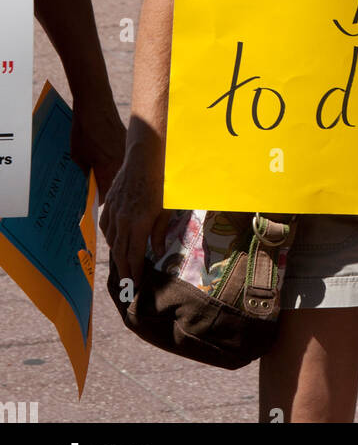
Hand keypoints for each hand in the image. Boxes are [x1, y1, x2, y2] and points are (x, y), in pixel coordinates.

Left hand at [70, 99, 126, 196]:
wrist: (96, 104)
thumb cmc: (84, 129)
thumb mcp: (78, 156)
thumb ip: (85, 173)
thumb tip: (87, 183)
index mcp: (108, 169)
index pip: (105, 195)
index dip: (96, 200)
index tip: (89, 201)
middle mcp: (121, 163)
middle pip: (115, 184)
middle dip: (104, 188)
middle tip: (93, 189)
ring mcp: (126, 152)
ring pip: (120, 172)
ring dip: (110, 174)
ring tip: (98, 173)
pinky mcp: (127, 142)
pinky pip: (122, 159)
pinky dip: (114, 162)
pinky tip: (104, 157)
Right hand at [100, 151, 170, 288]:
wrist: (143, 160)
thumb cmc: (160, 184)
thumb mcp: (165, 210)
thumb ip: (160, 232)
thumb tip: (158, 253)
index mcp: (138, 224)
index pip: (134, 255)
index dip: (135, 271)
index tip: (136, 284)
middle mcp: (122, 221)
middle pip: (120, 252)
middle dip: (124, 270)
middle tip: (126, 284)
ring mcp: (113, 213)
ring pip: (111, 241)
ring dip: (116, 255)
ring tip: (122, 266)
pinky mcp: (108, 204)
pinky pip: (105, 227)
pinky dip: (109, 238)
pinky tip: (114, 243)